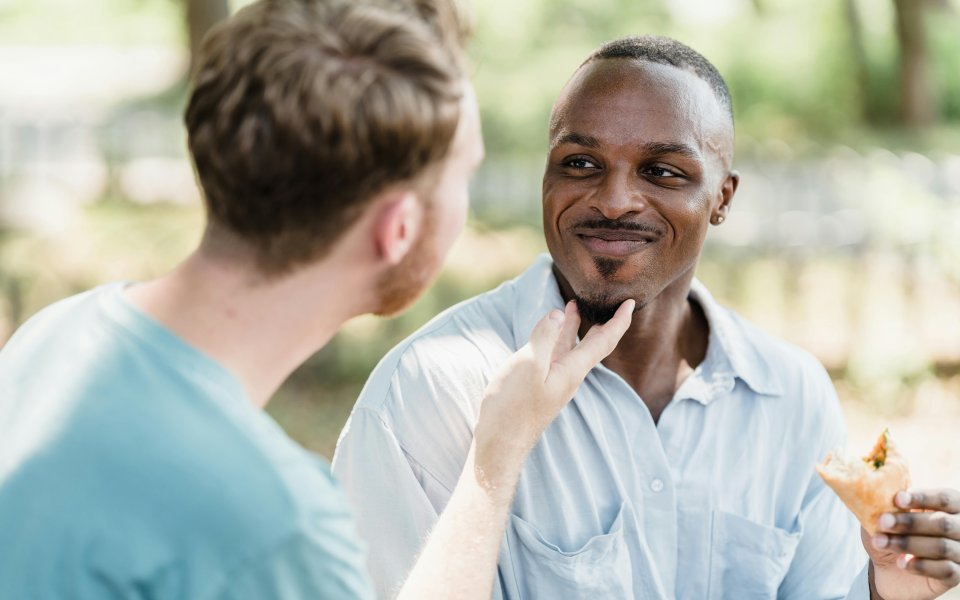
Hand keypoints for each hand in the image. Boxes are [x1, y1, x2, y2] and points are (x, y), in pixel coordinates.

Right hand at [472, 299, 633, 492]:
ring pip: (571, 348)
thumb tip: (557, 314)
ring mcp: (553, 381)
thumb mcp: (528, 365)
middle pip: (592, 344)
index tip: (631, 303)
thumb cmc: (513, 406)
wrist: (500, 442)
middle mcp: (568, 375)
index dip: (620, 321)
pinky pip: (555, 355)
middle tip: (609, 301)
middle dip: (601, 321)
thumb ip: (544, 337)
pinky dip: (557, 338)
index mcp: (572, 370)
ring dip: (574, 327)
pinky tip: (548, 334)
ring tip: (572, 306)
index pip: (604, 340)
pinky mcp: (539, 386)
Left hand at [866, 488, 959, 599]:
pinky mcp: (956, 576)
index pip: (945, 498)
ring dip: (907, 543)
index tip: (898, 498)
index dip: (922, 498)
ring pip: (942, 547)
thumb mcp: (886, 517)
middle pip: (943, 523)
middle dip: (910, 522)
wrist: (890, 570)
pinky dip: (921, 565)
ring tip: (880, 542)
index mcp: (950, 507)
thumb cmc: (892, 534)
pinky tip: (901, 563)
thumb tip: (875, 490)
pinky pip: (945, 570)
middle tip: (883, 522)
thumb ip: (886, 504)